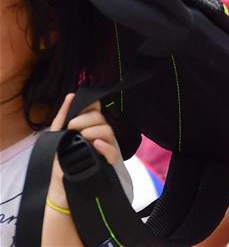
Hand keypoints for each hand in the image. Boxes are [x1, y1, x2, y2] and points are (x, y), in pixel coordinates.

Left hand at [46, 93, 121, 209]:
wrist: (62, 191)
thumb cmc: (60, 166)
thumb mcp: (56, 140)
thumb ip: (62, 120)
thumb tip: (70, 96)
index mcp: (87, 129)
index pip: (94, 110)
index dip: (88, 105)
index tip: (78, 105)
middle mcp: (98, 136)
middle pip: (100, 118)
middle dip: (85, 119)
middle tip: (72, 128)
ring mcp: (104, 148)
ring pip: (107, 131)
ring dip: (93, 130)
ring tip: (82, 137)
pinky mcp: (108, 163)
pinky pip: (112, 151)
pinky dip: (105, 146)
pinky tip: (96, 144)